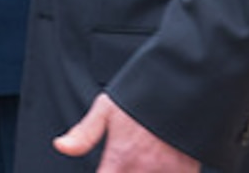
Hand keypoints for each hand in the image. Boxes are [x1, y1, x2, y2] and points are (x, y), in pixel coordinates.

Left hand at [54, 93, 199, 171]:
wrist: (185, 84)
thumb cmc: (144, 94)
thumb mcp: (107, 108)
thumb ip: (84, 134)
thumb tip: (60, 147)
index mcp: (121, 158)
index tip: (104, 169)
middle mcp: (144, 169)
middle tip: (121, 163)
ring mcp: (168, 172)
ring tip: (138, 162)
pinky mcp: (188, 171)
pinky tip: (157, 165)